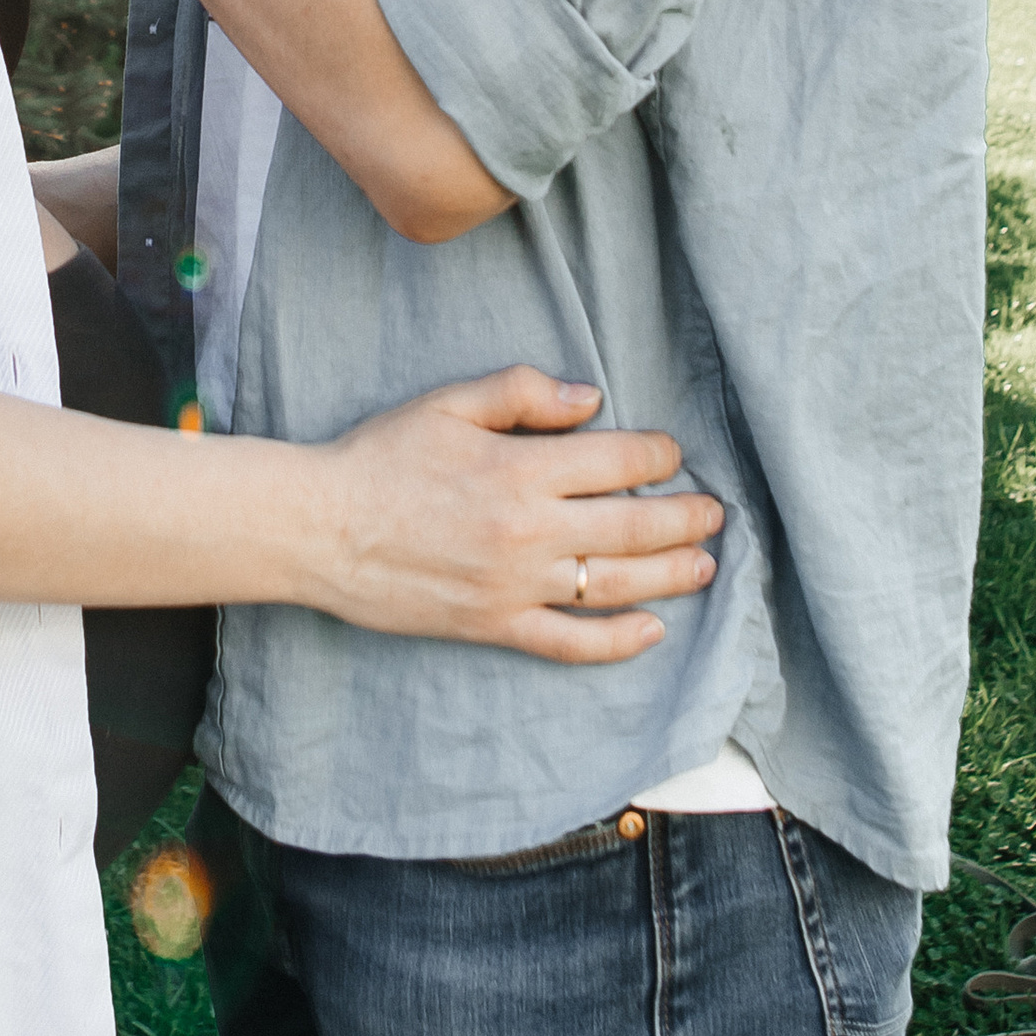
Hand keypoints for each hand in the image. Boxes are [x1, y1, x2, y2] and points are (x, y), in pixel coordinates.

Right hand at [303, 368, 721, 661]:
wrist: (322, 529)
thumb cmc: (380, 458)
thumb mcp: (447, 403)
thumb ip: (522, 393)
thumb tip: (591, 400)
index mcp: (520, 468)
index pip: (617, 462)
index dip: (658, 457)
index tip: (673, 454)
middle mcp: (529, 530)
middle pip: (632, 527)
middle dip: (684, 517)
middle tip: (714, 512)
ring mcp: (516, 585)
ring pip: (616, 585)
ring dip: (671, 575)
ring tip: (704, 565)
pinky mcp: (496, 625)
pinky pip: (572, 642)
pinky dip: (618, 641)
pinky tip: (651, 630)